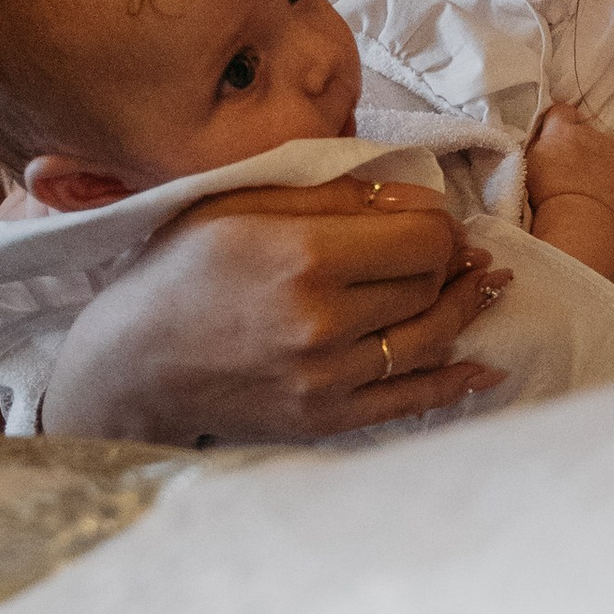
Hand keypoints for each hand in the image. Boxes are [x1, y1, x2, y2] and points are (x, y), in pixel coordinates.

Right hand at [38, 178, 511, 442]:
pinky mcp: (325, 419)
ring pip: (431, 339)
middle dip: (450, 263)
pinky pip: (411, 400)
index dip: (440, 224)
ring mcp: (327, 379)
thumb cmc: (180, 271)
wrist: (130, 366)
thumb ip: (332, 195)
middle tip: (458, 249)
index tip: (430, 219)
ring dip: (465, 310)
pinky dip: (456, 383)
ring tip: (483, 287)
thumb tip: (417, 197)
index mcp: (303, 256)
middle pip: (430, 285)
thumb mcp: (240, 203)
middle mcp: (322, 322)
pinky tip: (484, 366)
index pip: (423, 238)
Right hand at [525, 102, 613, 211]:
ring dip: (600, 158)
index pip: (561, 111)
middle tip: (575, 169)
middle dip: (581, 144)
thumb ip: (540, 142)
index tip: (559, 138)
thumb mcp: (531, 162)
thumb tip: (544, 135)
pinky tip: (610, 187)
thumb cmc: (546, 195)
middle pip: (586, 130)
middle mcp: (588, 131)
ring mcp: (612, 146)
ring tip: (593, 182)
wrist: (577, 216)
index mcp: (561, 130)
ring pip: (606, 146)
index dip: (560, 123)